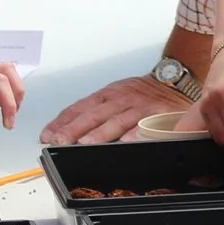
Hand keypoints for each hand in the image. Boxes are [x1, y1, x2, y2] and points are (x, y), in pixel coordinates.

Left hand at [43, 75, 188, 144]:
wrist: (176, 80)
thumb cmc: (143, 93)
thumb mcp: (116, 96)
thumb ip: (95, 112)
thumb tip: (65, 130)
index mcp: (107, 95)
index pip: (80, 107)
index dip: (63, 121)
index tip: (47, 135)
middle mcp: (121, 99)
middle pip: (94, 114)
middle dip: (75, 129)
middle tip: (60, 141)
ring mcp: (140, 107)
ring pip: (117, 120)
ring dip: (101, 133)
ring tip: (86, 144)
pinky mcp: (159, 114)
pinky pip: (147, 125)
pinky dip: (137, 134)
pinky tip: (127, 143)